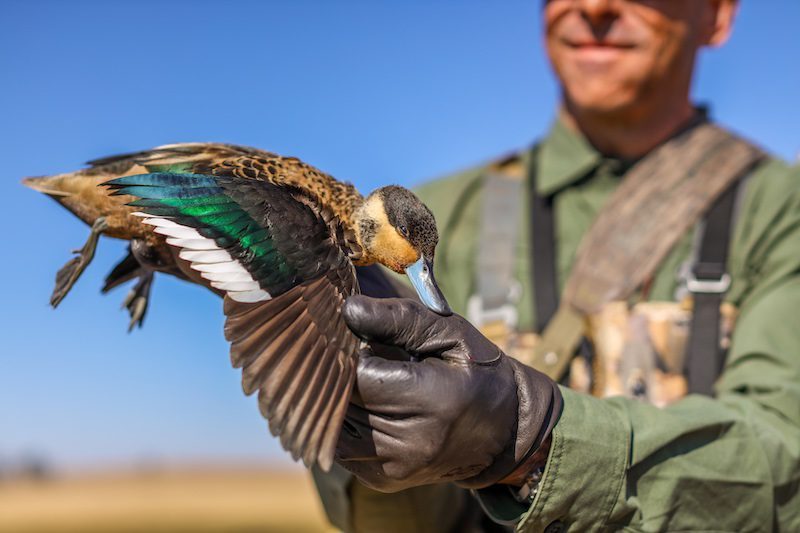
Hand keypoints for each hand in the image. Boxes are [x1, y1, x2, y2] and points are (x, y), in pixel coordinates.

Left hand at [336, 295, 562, 492]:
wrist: (502, 432)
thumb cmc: (474, 371)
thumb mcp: (450, 333)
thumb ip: (400, 318)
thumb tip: (349, 309)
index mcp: (434, 401)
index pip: (361, 374)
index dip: (351, 350)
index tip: (362, 337)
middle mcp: (411, 443)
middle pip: (344, 400)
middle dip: (342, 372)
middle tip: (359, 353)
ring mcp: (393, 467)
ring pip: (336, 422)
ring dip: (341, 397)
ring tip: (366, 379)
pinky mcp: (379, 479)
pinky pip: (341, 442)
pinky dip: (345, 419)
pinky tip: (367, 404)